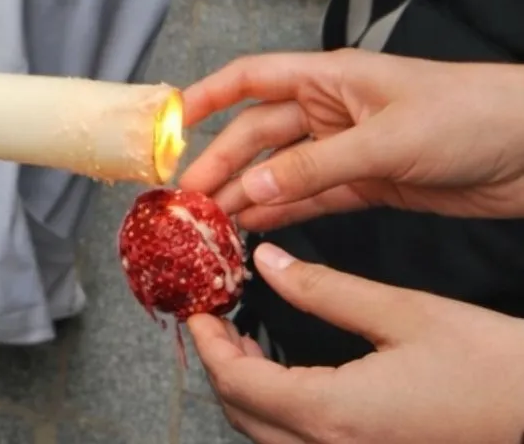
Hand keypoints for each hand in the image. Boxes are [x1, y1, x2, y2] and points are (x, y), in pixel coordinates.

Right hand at [177, 49, 523, 230]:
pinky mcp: (368, 184)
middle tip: (186, 200)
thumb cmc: (470, 117)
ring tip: (208, 223)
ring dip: (246, 195)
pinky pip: (310, 198)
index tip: (168, 124)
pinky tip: (253, 229)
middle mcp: (329, 110)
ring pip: (279, 172)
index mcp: (328, 78)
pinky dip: (281, 214)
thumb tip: (250, 190)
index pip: (250, 79)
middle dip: (220, 164)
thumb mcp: (386, 140)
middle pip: (257, 135)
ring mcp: (347, 148)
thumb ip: (314, 167)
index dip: (205, 97)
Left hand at [189, 243, 523, 443]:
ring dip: (246, 392)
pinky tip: (291, 379)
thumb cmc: (491, 367)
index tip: (197, 307)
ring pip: (267, 436)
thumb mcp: (404, 313)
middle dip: (220, 365)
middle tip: (217, 317)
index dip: (209, 341)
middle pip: (242, 415)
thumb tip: (267, 262)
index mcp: (333, 414)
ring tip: (246, 341)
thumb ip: (324, 290)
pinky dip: (278, 414)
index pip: (238, 381)